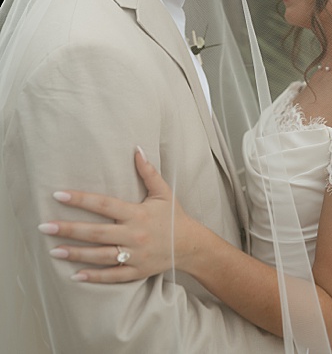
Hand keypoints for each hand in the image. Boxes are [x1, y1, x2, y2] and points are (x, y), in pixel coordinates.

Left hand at [41, 147, 208, 281]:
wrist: (192, 246)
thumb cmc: (174, 218)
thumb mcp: (164, 193)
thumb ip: (149, 173)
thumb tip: (136, 149)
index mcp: (138, 214)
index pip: (104, 204)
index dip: (81, 199)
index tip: (58, 195)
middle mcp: (134, 234)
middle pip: (96, 232)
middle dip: (69, 229)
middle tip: (44, 227)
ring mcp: (135, 255)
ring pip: (100, 255)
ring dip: (76, 253)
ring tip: (53, 250)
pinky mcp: (137, 271)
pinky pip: (112, 275)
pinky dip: (94, 277)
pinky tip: (75, 276)